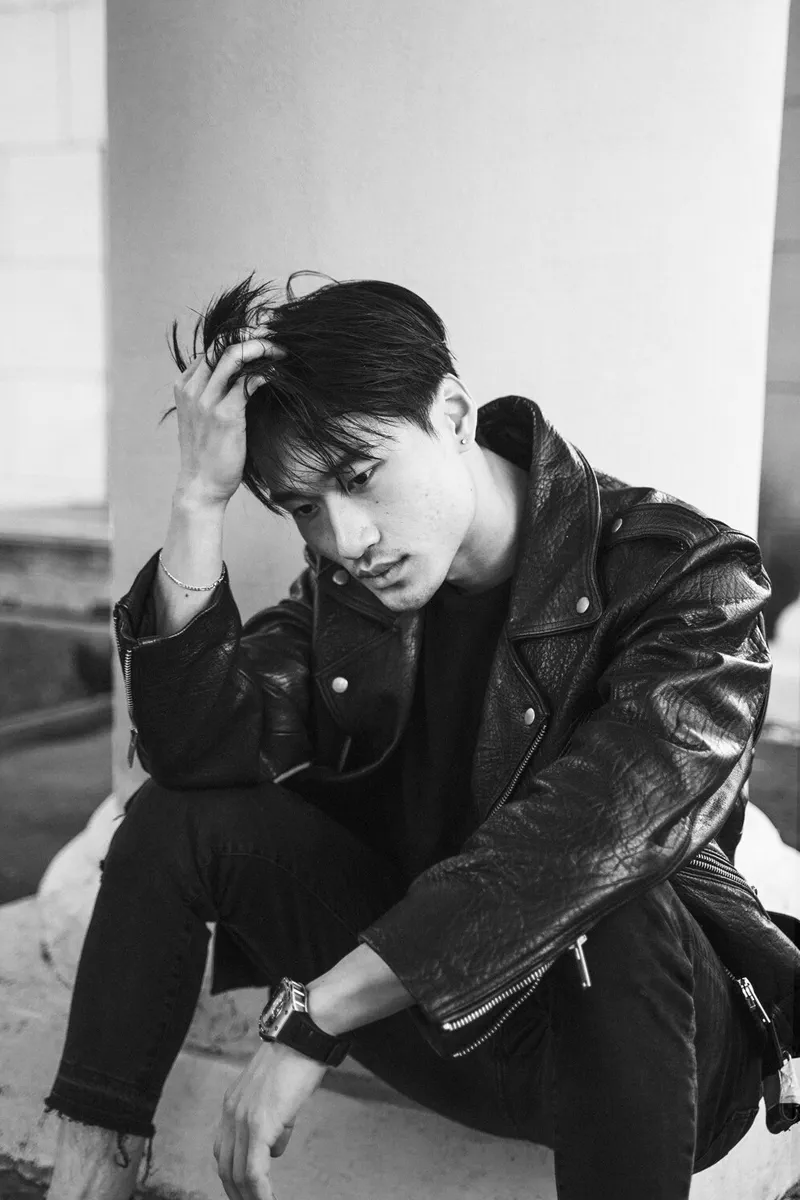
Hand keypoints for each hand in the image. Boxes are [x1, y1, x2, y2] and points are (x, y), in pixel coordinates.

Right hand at [173, 329, 285, 509]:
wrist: (201, 487)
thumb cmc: (209, 455)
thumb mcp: (202, 419)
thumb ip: (213, 396)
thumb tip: (243, 379)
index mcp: (184, 386)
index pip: (211, 348)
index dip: (238, 338)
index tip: (262, 339)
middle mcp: (192, 388)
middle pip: (222, 344)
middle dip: (252, 336)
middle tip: (276, 339)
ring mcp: (206, 400)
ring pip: (234, 355)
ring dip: (262, 349)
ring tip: (282, 352)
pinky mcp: (225, 415)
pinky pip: (248, 381)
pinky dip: (266, 372)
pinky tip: (280, 375)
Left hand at [213, 1040, 327, 1199]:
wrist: (304, 1035)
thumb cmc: (297, 1059)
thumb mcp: (278, 1094)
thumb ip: (273, 1123)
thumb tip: (273, 1150)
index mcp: (233, 1104)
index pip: (224, 1152)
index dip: (233, 1177)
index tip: (245, 1192)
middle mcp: (231, 1113)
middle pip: (225, 1167)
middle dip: (238, 1193)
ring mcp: (242, 1119)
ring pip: (237, 1174)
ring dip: (249, 1197)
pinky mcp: (259, 1124)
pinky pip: (253, 1172)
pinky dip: (260, 1194)